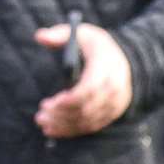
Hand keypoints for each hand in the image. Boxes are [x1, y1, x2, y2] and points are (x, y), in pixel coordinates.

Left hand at [33, 23, 132, 137]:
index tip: (47, 103)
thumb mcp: (80, 33)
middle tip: (40, 116)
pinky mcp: (112, 113)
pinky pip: (92, 125)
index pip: (89, 88)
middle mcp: (114, 88)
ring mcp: (115, 103)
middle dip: (61, 115)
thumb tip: (39, 37)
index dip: (68, 100)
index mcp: (106, 66)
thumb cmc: (95, 45)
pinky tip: (54, 130)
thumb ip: (59, 34)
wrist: (124, 59)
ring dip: (64, 125)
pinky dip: (72, 130)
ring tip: (42, 122)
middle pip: (87, 108)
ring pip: (88, 120)